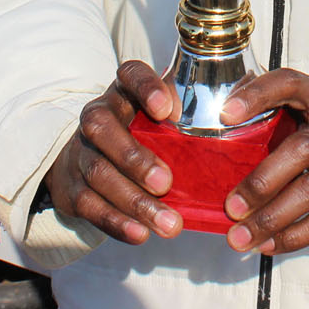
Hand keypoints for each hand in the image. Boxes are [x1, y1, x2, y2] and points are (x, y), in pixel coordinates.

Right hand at [45, 60, 184, 244]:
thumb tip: (237, 127)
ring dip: (134, 201)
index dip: (146, 88)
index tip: (167, 109)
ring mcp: (80, 152)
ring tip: (169, 223)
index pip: (130, 74)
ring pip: (99, 172)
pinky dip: (116, 222)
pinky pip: (89, 205)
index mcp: (124, 92)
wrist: (87, 163)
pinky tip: (141, 234)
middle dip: (134, 157)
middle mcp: (97, 116)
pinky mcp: (72, 188)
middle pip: (102, 127)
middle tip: (166, 182)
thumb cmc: (142, 137)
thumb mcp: (161, 120)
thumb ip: (189, 119)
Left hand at [220, 69, 308, 254]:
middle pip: (303, 149)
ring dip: (272, 217)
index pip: (290, 84)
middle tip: (231, 206)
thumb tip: (223, 124)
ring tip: (240, 236)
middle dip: (263, 180)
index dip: (258, 95)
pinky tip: (268, 245)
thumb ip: (281, 111)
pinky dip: (294, 237)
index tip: (226, 114)